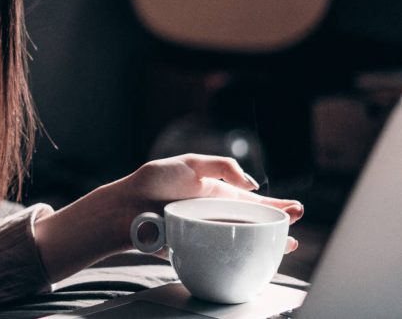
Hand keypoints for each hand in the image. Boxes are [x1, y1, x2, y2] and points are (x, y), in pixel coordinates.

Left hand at [122, 154, 303, 253]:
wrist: (125, 207)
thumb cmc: (154, 181)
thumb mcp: (191, 162)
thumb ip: (222, 166)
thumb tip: (251, 184)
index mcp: (215, 193)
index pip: (250, 200)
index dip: (273, 204)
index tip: (295, 209)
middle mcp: (214, 214)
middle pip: (252, 222)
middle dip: (276, 224)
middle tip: (297, 224)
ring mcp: (206, 232)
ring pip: (242, 240)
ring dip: (265, 243)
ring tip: (286, 244)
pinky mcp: (196, 248)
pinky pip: (222, 255)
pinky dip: (241, 259)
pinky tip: (255, 260)